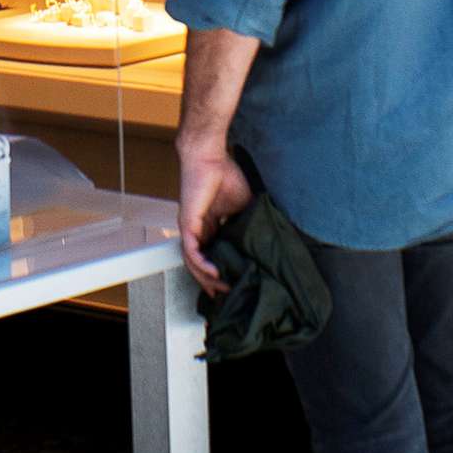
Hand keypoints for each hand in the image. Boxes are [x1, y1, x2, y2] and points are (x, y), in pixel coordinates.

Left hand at [176, 144, 252, 295]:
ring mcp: (191, 228)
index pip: (213, 256)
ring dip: (207, 279)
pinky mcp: (187, 223)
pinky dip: (202, 264)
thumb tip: (264, 239)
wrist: (211, 157)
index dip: (221, 272)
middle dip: (213, 282)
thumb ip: (248, 223)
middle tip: (227, 294)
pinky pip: (192, 250)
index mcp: (211, 226)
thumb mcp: (244, 206)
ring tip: (222, 289)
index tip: (233, 285)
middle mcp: (198, 230)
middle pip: (201, 264)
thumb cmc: (224, 175)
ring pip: (194, 262)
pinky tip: (213, 274)